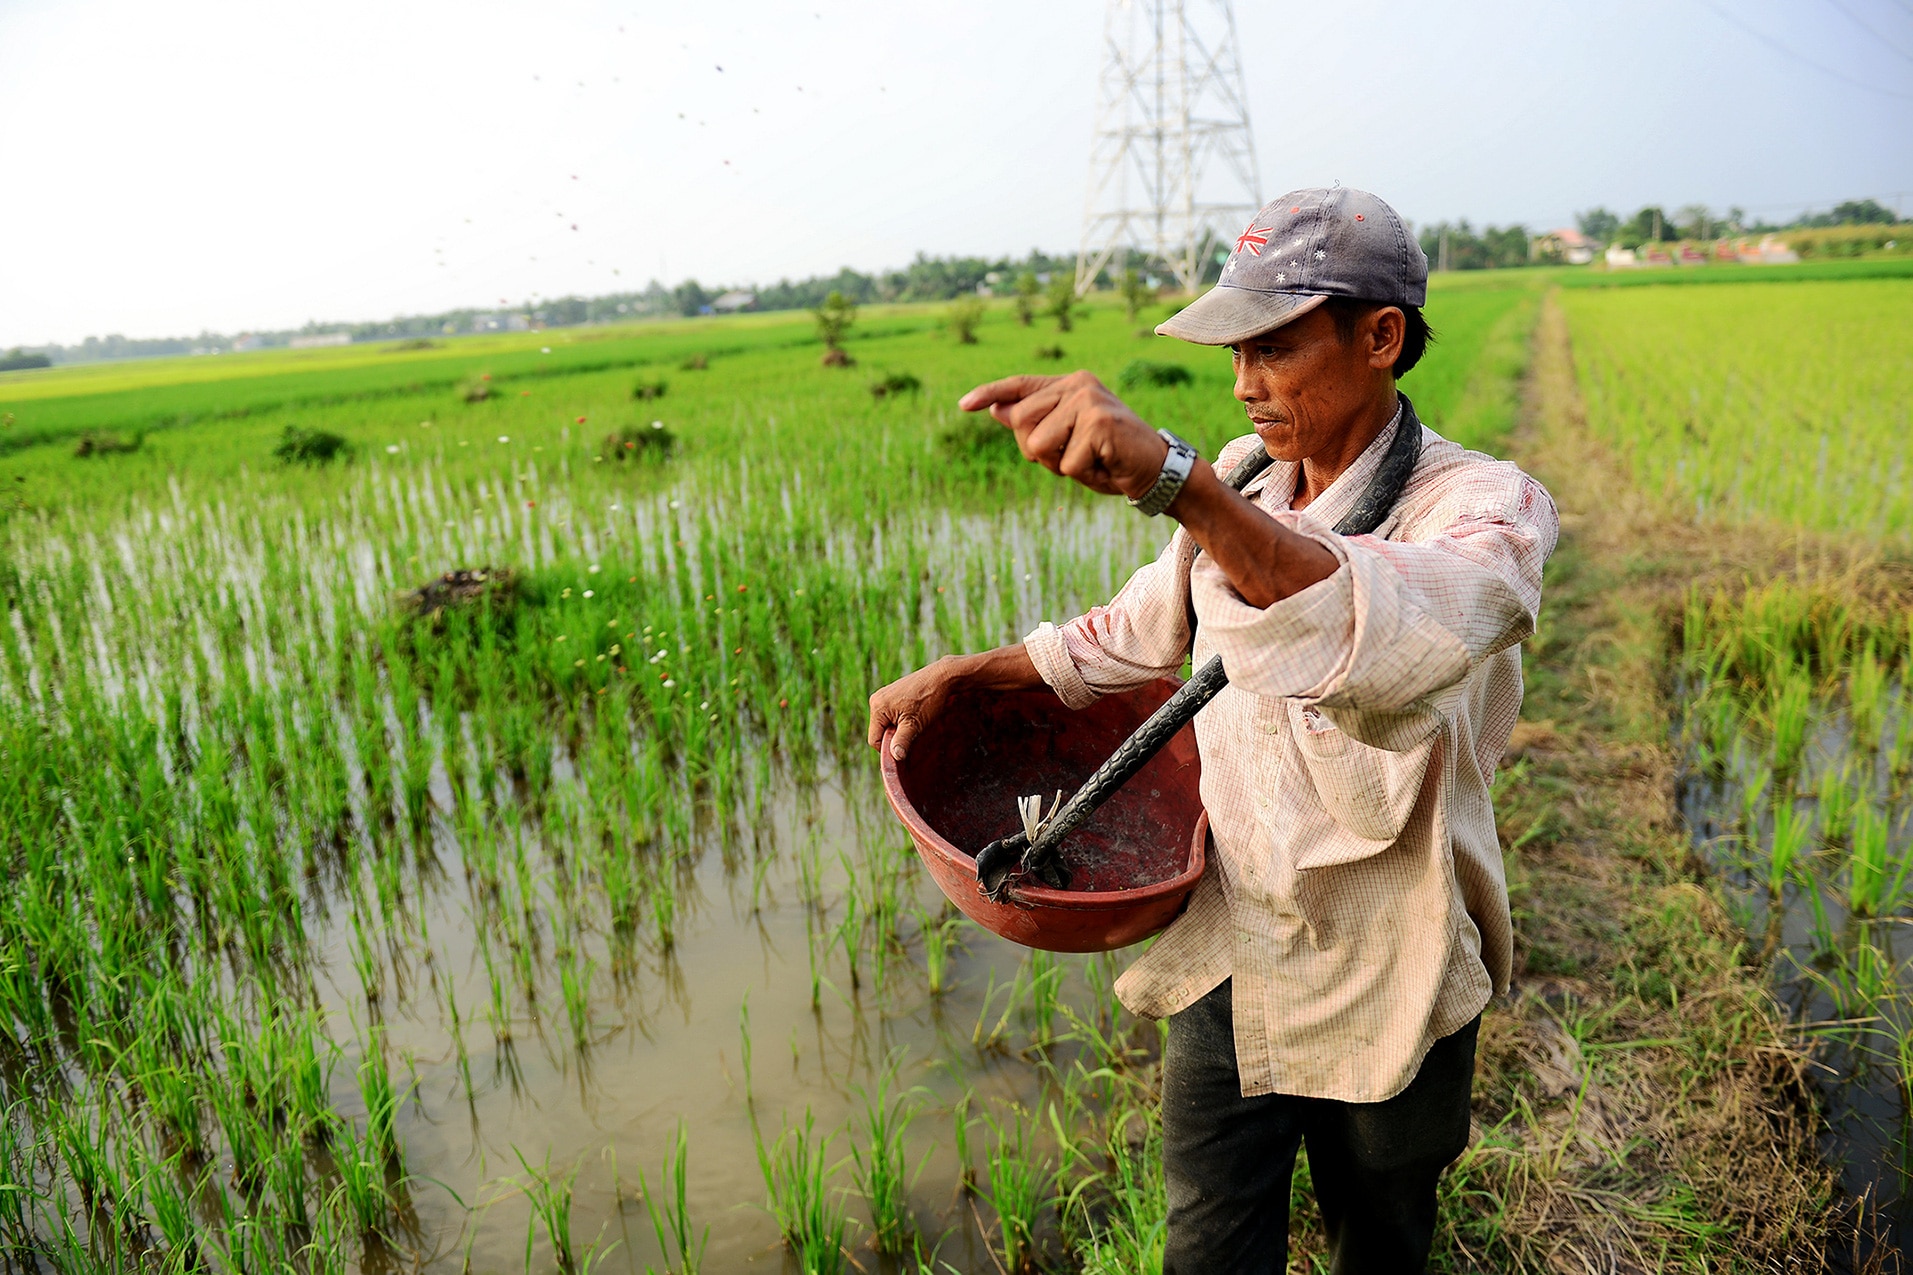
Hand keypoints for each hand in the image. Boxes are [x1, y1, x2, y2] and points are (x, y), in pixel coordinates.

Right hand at [868, 645, 1045, 760]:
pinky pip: (902, 718)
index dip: (892, 749)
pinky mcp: (903, 695)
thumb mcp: (919, 722)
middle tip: (921, 736)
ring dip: (907, 731)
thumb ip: (904, 740)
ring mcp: (891, 696)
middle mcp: (880, 700)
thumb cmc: (937, 696)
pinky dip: (912, 723)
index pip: (875, 742)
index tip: (908, 750)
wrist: (956, 673)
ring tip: (926, 725)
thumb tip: (894, 757)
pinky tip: (927, 718)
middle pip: (883, 734)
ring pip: (894, 726)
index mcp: (878, 705)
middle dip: (900, 739)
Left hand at [958, 372, 1169, 499]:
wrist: (1157, 470)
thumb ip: (1036, 423)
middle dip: (1039, 453)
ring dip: (1060, 466)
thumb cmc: (1110, 458)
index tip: (963, 405)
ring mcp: (1088, 400)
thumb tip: (996, 410)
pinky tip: (1106, 467)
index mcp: (1070, 384)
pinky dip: (1084, 476)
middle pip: (1019, 422)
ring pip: (1037, 445)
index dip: (989, 394)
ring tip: (1091, 461)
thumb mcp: (1068, 440)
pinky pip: (1066, 464)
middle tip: (1075, 457)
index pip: (1020, 386)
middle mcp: (1078, 384)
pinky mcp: (1098, 422)